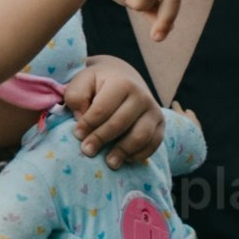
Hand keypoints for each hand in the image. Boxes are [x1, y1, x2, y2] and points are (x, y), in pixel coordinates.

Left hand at [59, 50, 167, 164]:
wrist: (125, 76)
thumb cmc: (100, 83)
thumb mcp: (83, 82)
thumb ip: (76, 96)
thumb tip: (81, 118)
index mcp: (121, 83)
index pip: (102, 109)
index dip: (88, 125)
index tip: (77, 135)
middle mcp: (141, 96)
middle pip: (120, 124)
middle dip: (101, 140)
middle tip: (87, 151)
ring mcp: (154, 110)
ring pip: (140, 136)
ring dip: (123, 152)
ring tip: (110, 162)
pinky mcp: (161, 124)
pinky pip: (154, 144)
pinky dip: (140, 154)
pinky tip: (125, 159)